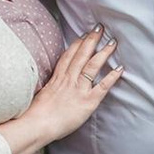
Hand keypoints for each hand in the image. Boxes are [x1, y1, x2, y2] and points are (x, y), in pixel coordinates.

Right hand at [8, 24, 120, 153]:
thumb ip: (48, 90)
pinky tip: (120, 68)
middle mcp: (68, 80)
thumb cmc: (34, 114)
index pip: (68, 56)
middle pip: (81, 55)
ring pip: (92, 66)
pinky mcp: (87, 101)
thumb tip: (48, 90)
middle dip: (91, 40)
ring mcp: (79, 89)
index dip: (77, 44)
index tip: (83, 35)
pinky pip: (102, 86)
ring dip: (103, 53)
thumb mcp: (39, 96)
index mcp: (57, 79)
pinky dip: (112, 77)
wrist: (37, 124)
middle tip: (100, 28)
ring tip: (112, 42)